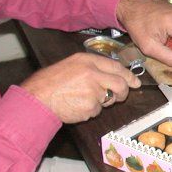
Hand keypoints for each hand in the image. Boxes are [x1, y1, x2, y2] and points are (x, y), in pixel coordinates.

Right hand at [21, 53, 140, 122]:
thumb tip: (113, 75)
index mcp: (87, 61)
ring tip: (82, 98)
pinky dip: (90, 111)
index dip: (128, 75)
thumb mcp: (71, 65)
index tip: (135, 82)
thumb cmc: (50, 82)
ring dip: (101, 102)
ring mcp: (92, 91)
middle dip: (122, 93)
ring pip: (108, 99)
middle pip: (120, 84)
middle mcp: (92, 74)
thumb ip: (92, 68)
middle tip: (119, 97)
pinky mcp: (90, 107)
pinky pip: (97, 110)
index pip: (116, 67)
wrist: (37, 98)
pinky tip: (76, 106)